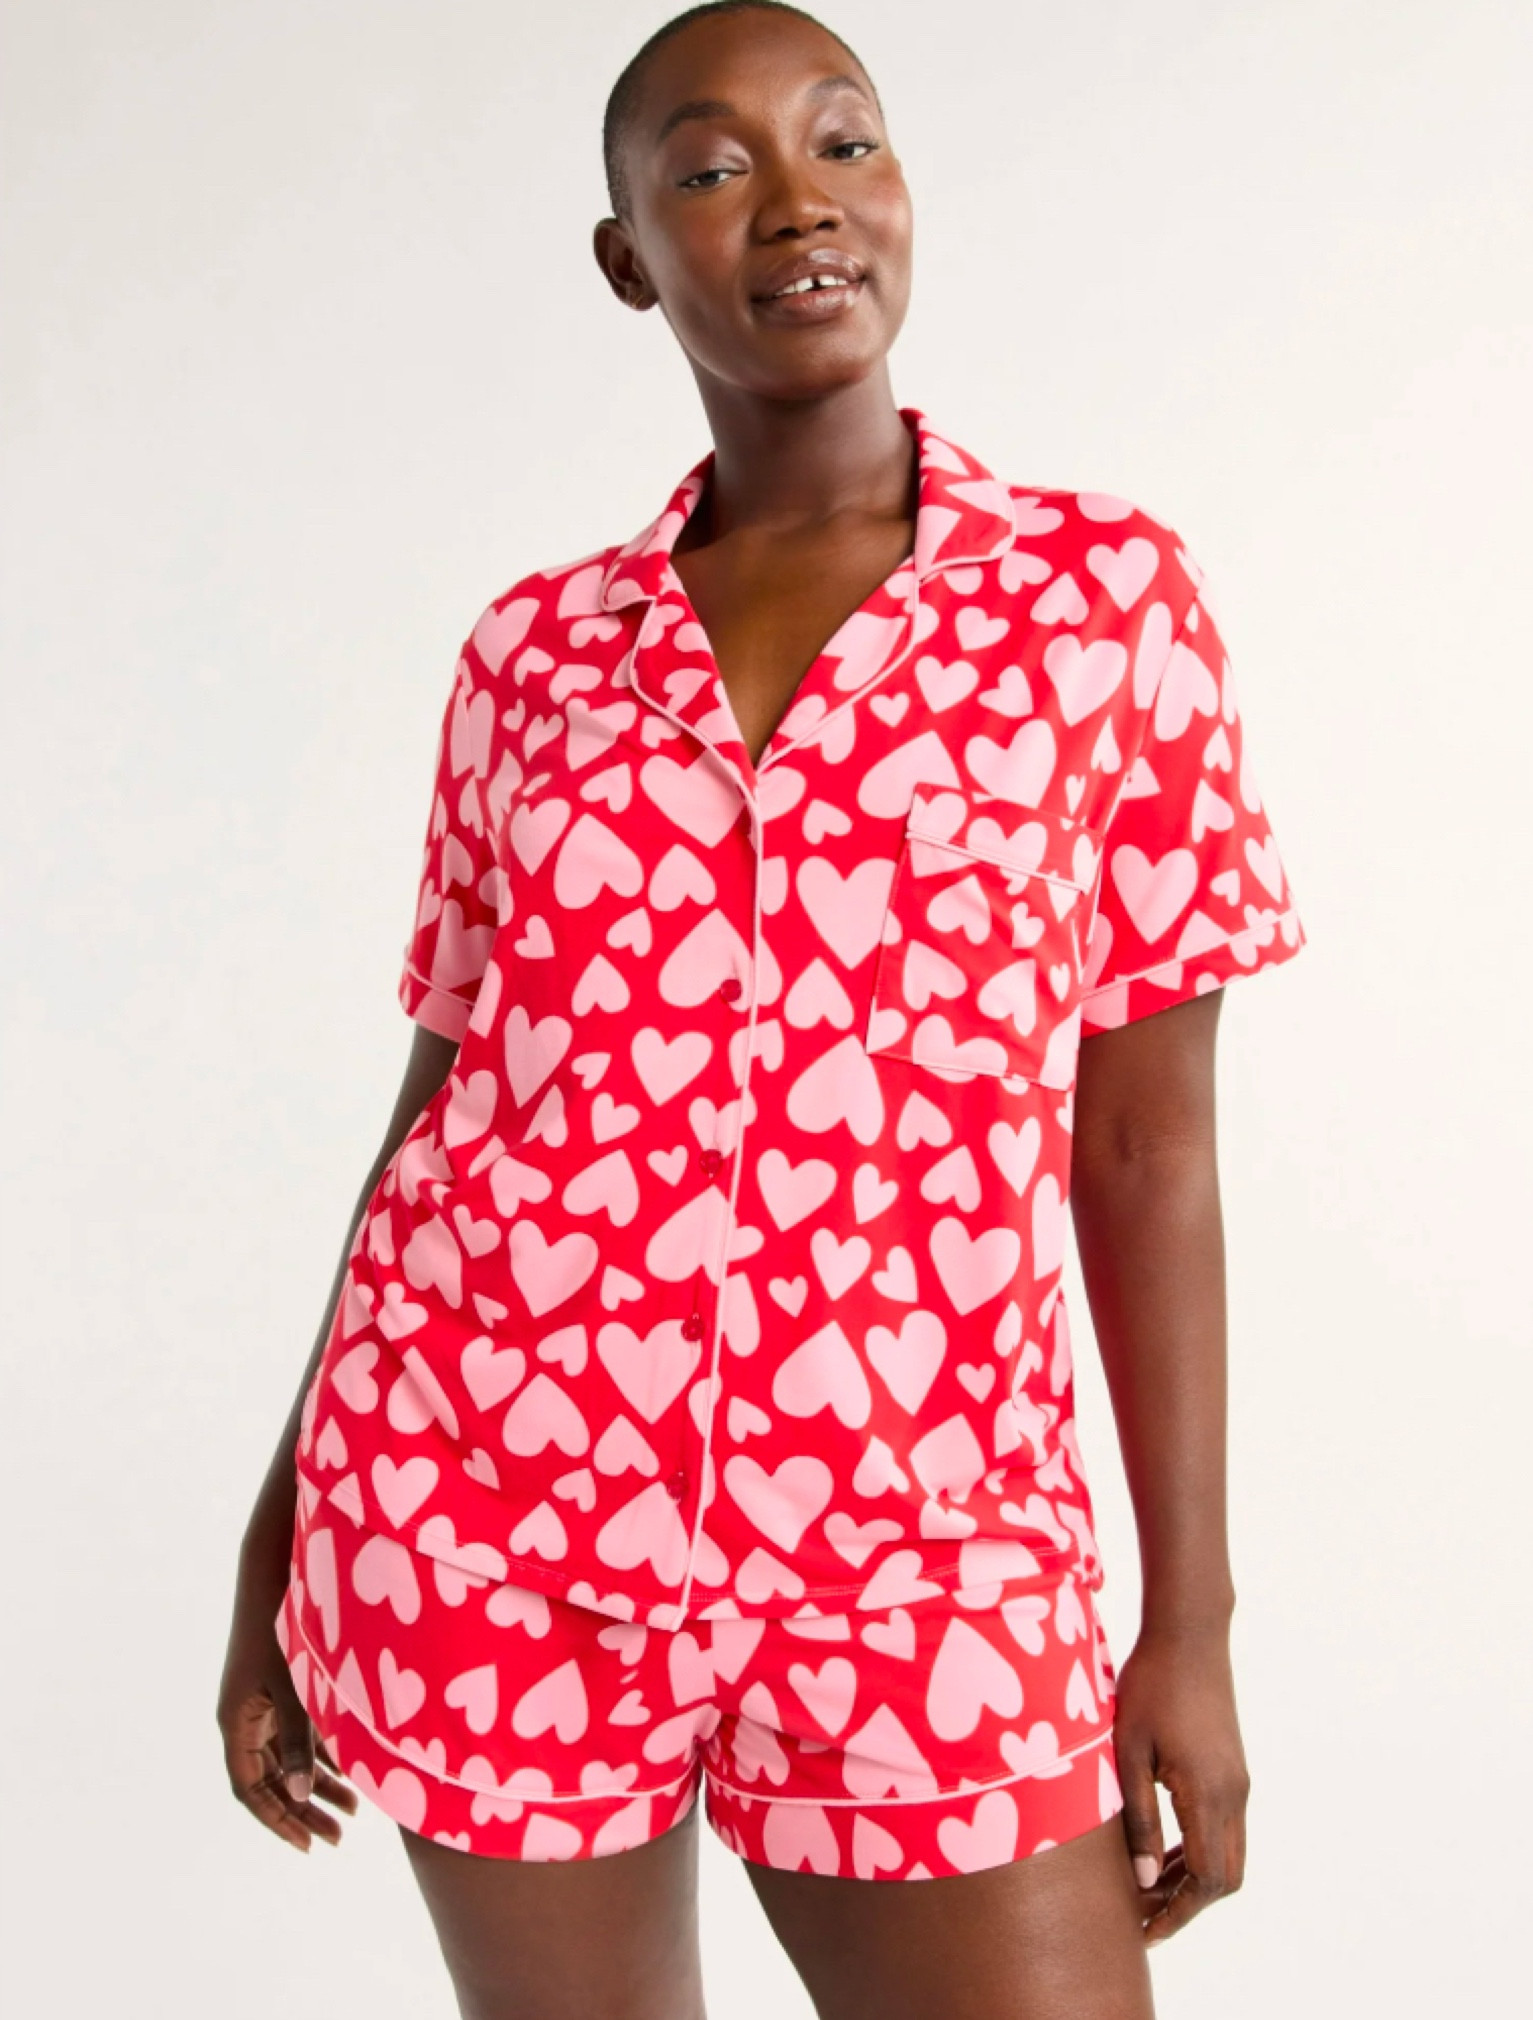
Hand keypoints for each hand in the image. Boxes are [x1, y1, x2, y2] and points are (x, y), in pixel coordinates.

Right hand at [217, 1507, 357, 1852]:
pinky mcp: (276, 1689)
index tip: (309, 1844)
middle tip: (338, 1839)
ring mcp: (260, 1704)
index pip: (253, 1791)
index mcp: (237, 1723)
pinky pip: (295, 1736)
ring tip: (354, 1814)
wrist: (275, 1572)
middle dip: (304, 1812)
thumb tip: (302, 1796)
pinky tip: (351, 1773)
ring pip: (286, 1760)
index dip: (280, 1820)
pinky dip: (320, 1755)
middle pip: (270, 1782)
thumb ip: (299, 1741)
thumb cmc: (283, 1628)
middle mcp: (244, 1719)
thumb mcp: (294, 1688)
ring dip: (317, 1786)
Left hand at [1112, 1620, 1249, 1944]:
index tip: (1145, 1930)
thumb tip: (1140, 1882)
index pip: (1206, 1882)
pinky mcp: (1233, 1768)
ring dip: (1191, 1877)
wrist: (1190, 1634)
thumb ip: (1138, 1819)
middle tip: (1143, 1915)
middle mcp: (1234, 1795)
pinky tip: (1162, 1847)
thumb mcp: (1130, 1752)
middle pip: (1223, 1877)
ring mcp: (1238, 1781)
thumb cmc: (1151, 1687)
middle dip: (1186, 1904)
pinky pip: (1224, 1827)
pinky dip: (1197, 1848)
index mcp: (1209, 1795)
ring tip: (1146, 1887)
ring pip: (1227, 1853)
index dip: (1177, 1913)